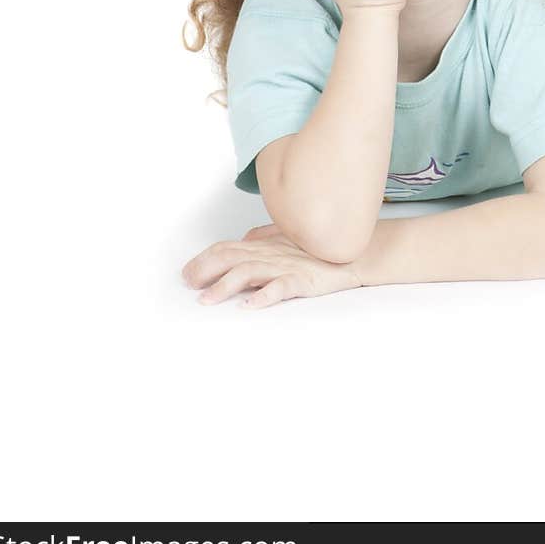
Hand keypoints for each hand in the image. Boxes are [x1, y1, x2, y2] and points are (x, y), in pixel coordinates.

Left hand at [181, 223, 362, 309]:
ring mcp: (287, 266)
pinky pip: (282, 287)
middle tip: (188, 285)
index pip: (228, 247)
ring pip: (250, 271)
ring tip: (208, 299)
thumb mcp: (289, 238)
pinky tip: (250, 306)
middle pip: (231, 257)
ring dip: (225, 285)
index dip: (204, 259)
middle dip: (206, 270)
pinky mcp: (304, 280)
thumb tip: (244, 238)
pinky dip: (265, 296)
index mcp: (265, 245)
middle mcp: (271, 253)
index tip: (186, 274)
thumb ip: (265, 237)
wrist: (358, 253)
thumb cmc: (321, 249)